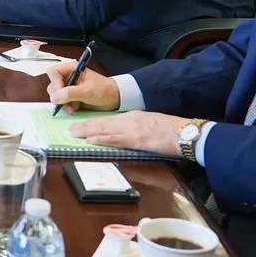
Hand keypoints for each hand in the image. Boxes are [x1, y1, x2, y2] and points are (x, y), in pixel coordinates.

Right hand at [45, 61, 120, 112]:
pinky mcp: (70, 96)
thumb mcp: (88, 91)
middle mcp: (68, 77)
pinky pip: (60, 101)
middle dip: (59, 96)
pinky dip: (65, 106)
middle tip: (67, 102)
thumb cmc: (104, 90)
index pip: (53, 72)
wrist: (114, 98)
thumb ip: (70, 93)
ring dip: (62, 103)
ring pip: (55, 94)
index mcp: (72, 69)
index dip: (55, 82)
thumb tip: (55, 97)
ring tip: (73, 107)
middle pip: (52, 84)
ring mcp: (68, 87)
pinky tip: (74, 108)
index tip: (61, 93)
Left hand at [67, 110, 191, 158]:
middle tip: (70, 128)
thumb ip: (137, 127)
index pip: (109, 119)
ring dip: (88, 131)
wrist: (185, 132)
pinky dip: (102, 139)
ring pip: (105, 129)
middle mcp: (129, 120)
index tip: (82, 124)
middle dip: (86, 125)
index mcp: (133, 117)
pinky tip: (91, 139)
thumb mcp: (151, 124)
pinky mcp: (137, 140)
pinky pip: (116, 139)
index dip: (94, 122)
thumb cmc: (171, 130)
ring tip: (74, 133)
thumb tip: (126, 133)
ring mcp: (132, 130)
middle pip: (103, 123)